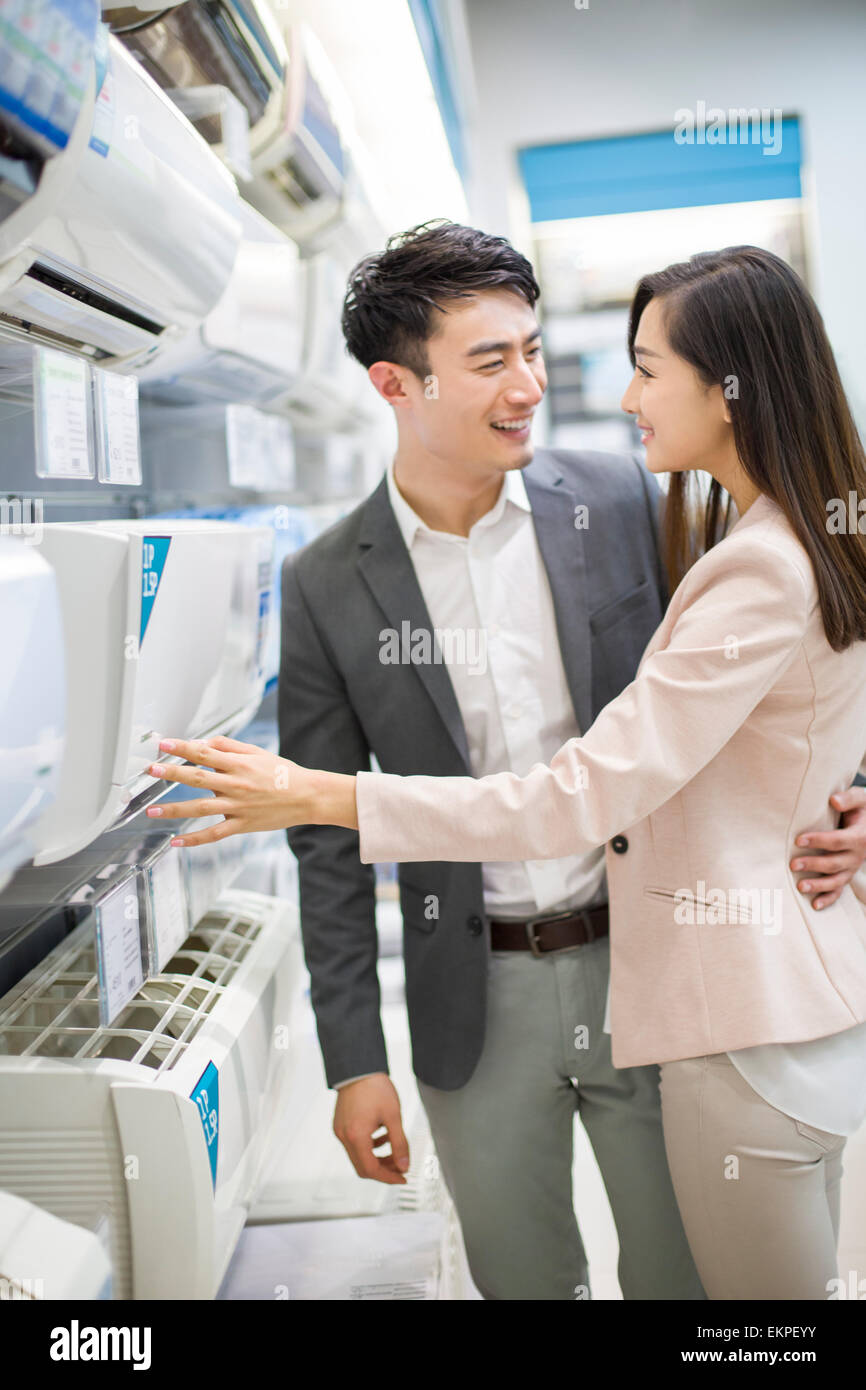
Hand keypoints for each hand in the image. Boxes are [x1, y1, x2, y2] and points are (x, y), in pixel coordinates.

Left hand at [144, 735, 311, 846]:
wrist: (308, 796)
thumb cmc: (283, 773)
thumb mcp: (258, 752)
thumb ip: (230, 746)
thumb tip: (204, 742)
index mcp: (239, 764)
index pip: (205, 753)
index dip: (182, 748)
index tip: (164, 744)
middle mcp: (236, 785)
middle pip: (198, 778)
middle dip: (172, 773)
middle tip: (151, 770)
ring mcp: (238, 807)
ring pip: (200, 808)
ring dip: (174, 809)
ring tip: (152, 810)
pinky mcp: (242, 825)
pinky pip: (214, 834)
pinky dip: (194, 839)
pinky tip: (176, 842)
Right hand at [333, 1074, 409, 1185]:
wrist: (358, 1067)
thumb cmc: (375, 1088)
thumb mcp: (393, 1117)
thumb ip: (400, 1144)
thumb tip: (404, 1166)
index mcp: (356, 1136)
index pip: (371, 1170)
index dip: (388, 1177)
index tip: (402, 1177)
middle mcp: (344, 1137)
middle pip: (363, 1167)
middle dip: (383, 1170)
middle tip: (400, 1166)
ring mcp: (340, 1131)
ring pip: (358, 1157)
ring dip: (377, 1158)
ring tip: (394, 1150)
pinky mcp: (340, 1125)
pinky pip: (354, 1144)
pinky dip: (369, 1147)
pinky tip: (382, 1136)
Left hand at [791, 786, 865, 909]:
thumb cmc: (861, 808)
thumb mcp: (860, 798)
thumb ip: (849, 798)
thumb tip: (834, 800)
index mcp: (860, 837)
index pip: (837, 841)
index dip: (818, 841)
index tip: (798, 840)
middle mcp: (858, 855)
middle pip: (834, 863)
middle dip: (813, 865)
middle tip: (793, 864)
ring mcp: (852, 867)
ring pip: (836, 880)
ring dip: (818, 885)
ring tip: (800, 886)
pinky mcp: (848, 873)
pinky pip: (840, 889)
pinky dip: (828, 899)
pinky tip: (815, 905)